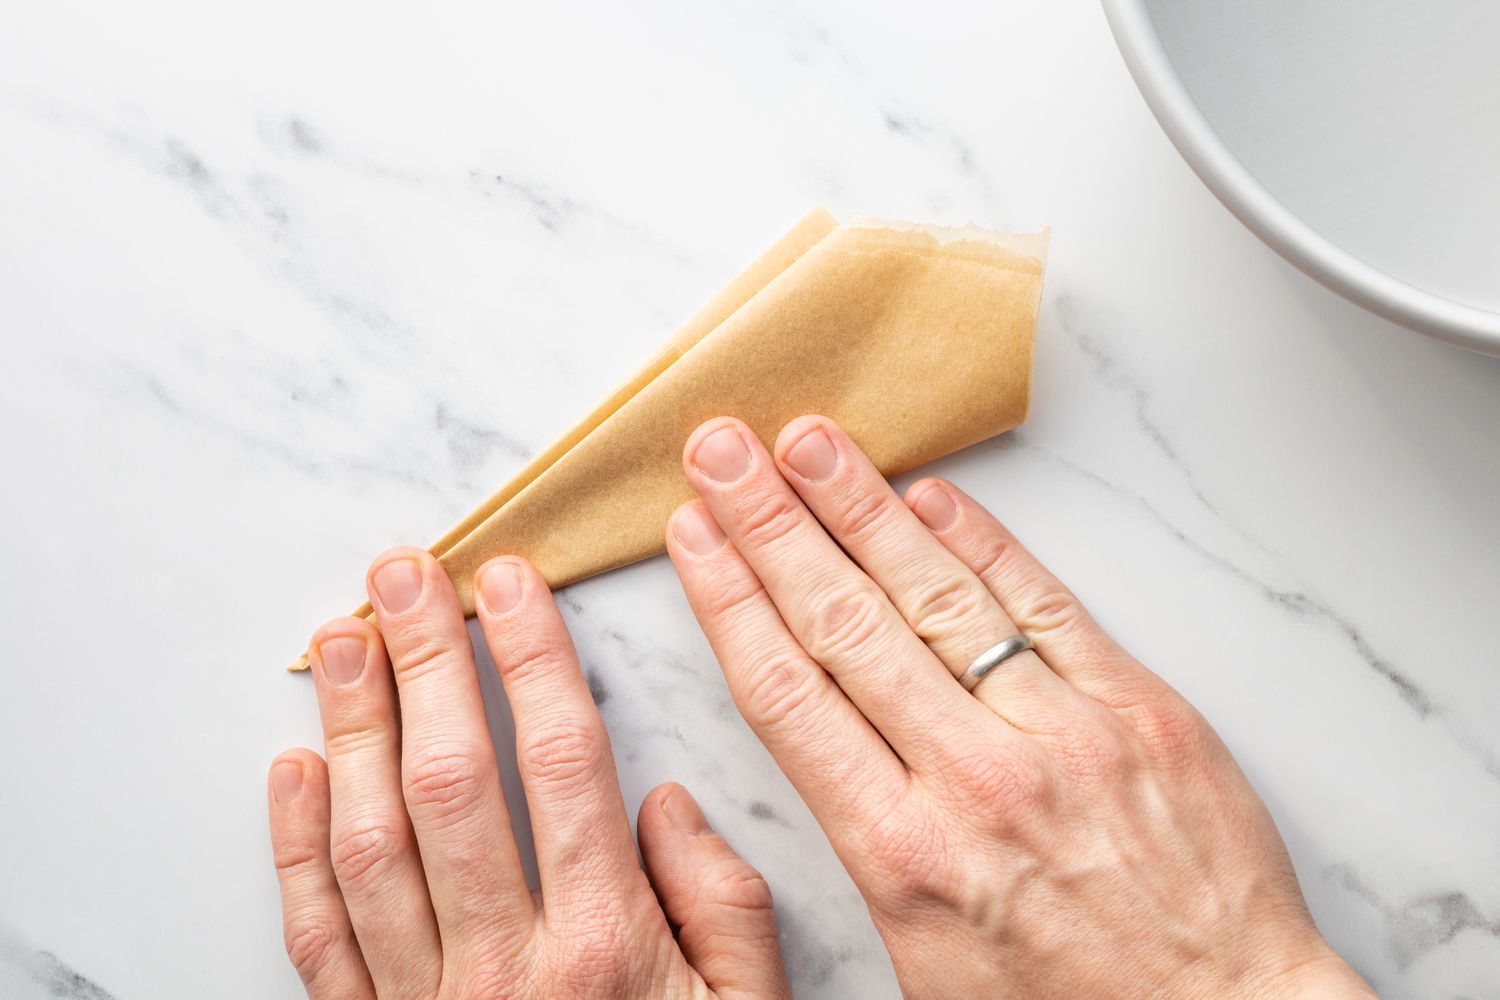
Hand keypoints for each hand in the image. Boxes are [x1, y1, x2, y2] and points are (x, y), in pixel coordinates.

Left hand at [267, 549, 788, 997]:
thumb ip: (727, 905)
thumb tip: (665, 799)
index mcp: (611, 946)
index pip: (560, 762)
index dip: (530, 659)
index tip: (508, 582)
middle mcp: (509, 969)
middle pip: (451, 783)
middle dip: (425, 664)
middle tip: (403, 575)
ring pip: (371, 846)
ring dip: (352, 730)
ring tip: (344, 640)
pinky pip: (320, 939)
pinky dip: (295, 850)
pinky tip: (295, 770)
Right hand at [667, 415, 1375, 998]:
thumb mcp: (920, 960)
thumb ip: (864, 843)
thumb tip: (813, 731)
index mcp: (900, 852)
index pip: (787, 693)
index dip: (730, 599)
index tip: (692, 535)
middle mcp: (973, 781)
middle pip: (845, 623)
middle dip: (771, 526)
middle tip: (722, 449)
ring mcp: (1060, 735)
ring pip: (937, 598)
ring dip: (863, 510)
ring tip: (808, 443)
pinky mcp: (1139, 708)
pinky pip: (1044, 605)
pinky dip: (984, 544)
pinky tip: (930, 496)